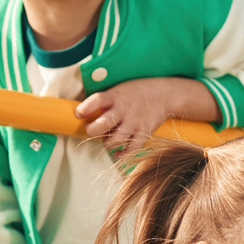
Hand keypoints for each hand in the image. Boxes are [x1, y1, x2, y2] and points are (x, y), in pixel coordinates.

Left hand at [75, 77, 219, 150]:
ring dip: (107, 144)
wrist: (165, 94)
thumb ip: (105, 100)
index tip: (79, 114)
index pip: (97, 100)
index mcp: (116, 96)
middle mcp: (124, 110)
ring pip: (115, 140)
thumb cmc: (137, 92)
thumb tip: (83, 113)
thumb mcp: (120, 89)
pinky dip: (122, 154)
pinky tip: (118, 152)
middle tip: (92, 131)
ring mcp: (135, 122)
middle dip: (92, 131)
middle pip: (103, 124)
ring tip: (107, 140)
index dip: (85, 108)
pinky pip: (131, 149)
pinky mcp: (144, 133)